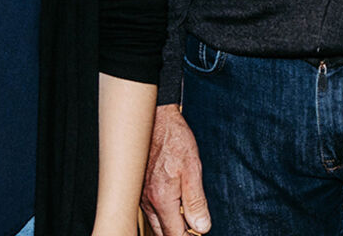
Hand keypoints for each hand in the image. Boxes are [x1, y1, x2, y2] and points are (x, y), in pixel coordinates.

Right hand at [141, 104, 210, 235]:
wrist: (155, 119)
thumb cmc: (174, 139)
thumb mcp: (192, 169)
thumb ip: (196, 202)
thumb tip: (202, 227)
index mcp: (162, 199)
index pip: (175, 235)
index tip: (200, 234)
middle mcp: (148, 201)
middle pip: (163, 233)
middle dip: (180, 234)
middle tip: (196, 228)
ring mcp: (142, 196)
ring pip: (156, 223)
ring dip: (172, 225)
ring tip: (187, 218)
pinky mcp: (140, 189)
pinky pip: (152, 211)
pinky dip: (164, 215)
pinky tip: (175, 205)